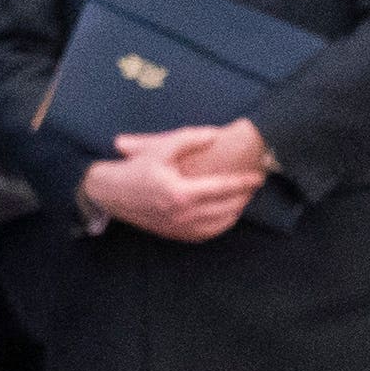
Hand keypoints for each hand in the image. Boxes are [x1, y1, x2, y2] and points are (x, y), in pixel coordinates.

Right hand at [81, 128, 258, 242]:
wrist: (111, 194)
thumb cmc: (136, 168)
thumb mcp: (160, 148)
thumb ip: (189, 139)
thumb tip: (216, 135)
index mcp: (181, 193)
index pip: (222, 188)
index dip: (243, 182)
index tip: (257, 176)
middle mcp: (182, 214)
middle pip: (226, 208)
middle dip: (244, 197)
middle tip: (254, 185)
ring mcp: (179, 228)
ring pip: (219, 225)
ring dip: (236, 212)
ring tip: (243, 198)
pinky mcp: (175, 234)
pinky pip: (206, 234)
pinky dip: (221, 225)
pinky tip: (227, 214)